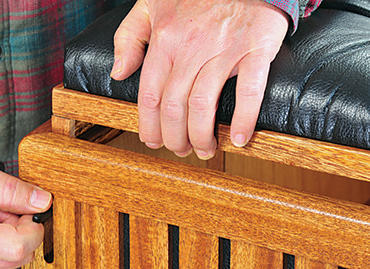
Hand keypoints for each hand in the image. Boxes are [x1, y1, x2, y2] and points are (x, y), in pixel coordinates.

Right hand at [0, 156, 51, 268]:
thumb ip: (11, 190)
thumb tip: (43, 202)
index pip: (21, 247)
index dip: (33, 225)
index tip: (26, 207)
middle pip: (23, 254)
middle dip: (23, 227)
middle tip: (3, 206)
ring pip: (15, 257)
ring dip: (13, 232)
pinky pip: (2, 257)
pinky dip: (2, 239)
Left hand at [111, 0, 288, 157]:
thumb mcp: (150, 6)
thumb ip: (128, 38)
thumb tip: (118, 74)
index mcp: (164, 40)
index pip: (149, 96)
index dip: (149, 126)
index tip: (153, 141)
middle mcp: (190, 47)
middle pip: (174, 107)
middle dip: (174, 138)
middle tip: (180, 150)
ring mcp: (223, 49)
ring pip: (203, 105)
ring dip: (201, 136)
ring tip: (205, 149)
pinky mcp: (255, 48)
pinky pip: (249, 91)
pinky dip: (244, 119)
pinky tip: (240, 139)